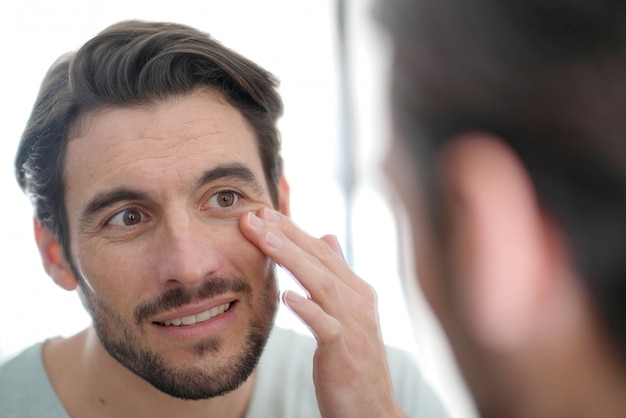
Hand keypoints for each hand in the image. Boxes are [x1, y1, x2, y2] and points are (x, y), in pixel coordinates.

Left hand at [240, 208, 406, 417]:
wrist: (373, 411)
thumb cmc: (355, 360)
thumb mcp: (349, 312)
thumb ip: (338, 274)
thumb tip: (328, 236)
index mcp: (357, 291)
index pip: (321, 252)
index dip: (293, 230)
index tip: (263, 213)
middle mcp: (358, 302)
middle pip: (319, 261)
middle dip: (286, 235)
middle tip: (255, 214)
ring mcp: (353, 327)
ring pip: (321, 284)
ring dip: (291, 259)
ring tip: (263, 239)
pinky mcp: (344, 354)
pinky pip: (326, 327)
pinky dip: (308, 310)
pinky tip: (287, 297)